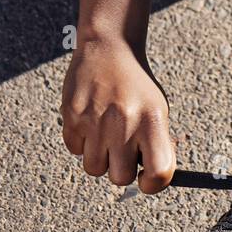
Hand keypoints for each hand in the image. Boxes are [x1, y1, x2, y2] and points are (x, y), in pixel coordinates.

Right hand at [60, 39, 176, 193]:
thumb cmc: (136, 84)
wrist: (109, 48)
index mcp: (152, 120)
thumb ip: (157, 143)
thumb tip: (155, 178)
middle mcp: (124, 122)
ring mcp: (95, 120)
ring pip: (94, 168)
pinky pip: (75, 151)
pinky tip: (91, 120)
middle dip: (122, 169)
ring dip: (100, 157)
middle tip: (123, 148)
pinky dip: (82, 142)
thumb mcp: (157, 108)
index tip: (147, 179)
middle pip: (121, 178)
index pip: (159, 172)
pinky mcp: (72, 116)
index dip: (153, 183)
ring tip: (106, 131)